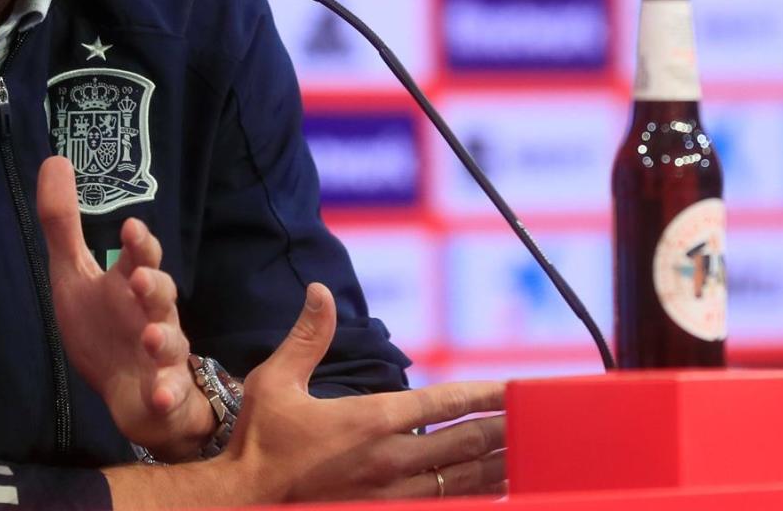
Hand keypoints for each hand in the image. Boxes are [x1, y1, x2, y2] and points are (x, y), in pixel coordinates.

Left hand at [36, 156, 214, 459]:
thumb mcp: (74, 276)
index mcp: (131, 284)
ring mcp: (161, 354)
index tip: (130, 229)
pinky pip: (170, 394)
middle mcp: (152, 314)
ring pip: (169, 342)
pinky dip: (167, 395)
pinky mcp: (163, 391)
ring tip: (149, 337)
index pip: (140, 257)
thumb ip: (63, 225)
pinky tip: (160, 396)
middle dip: (154, 285)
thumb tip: (54, 159)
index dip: (138, 244)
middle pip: (161, 295)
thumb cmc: (105, 327)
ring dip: (162, 338)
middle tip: (140, 279)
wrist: (131, 393)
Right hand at [229, 283, 505, 501]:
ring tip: (530, 456)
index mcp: (370, 421)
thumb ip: (307, 337)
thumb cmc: (260, 443)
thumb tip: (319, 292)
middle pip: (466, 442)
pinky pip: (445, 504)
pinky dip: (475, 496)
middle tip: (538, 421)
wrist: (244, 501)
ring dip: (499, 466)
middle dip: (505, 430)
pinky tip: (494, 491)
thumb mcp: (277, 382)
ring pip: (462, 479)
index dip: (484, 394)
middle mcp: (390, 459)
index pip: (444, 403)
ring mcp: (392, 494)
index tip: (514, 388)